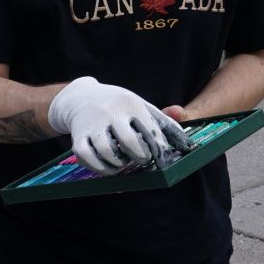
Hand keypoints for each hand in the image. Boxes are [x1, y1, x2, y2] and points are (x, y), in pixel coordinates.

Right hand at [47, 76, 192, 174]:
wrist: (79, 97)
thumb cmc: (117, 105)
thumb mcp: (139, 105)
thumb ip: (163, 122)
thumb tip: (186, 142)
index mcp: (129, 103)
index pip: (149, 130)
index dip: (157, 148)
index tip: (158, 155)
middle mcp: (110, 112)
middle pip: (129, 142)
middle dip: (140, 157)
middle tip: (141, 159)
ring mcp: (92, 124)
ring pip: (107, 152)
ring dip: (119, 164)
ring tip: (123, 162)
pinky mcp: (77, 136)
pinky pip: (87, 157)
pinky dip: (98, 167)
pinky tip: (106, 166)